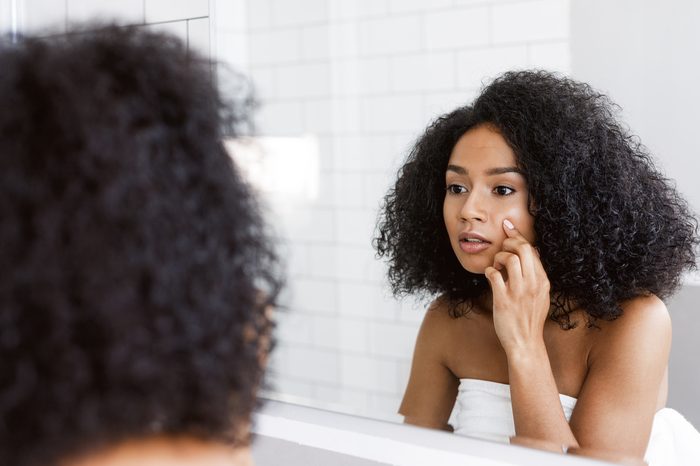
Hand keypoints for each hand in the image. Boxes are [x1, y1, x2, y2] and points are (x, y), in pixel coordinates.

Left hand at [484, 219, 550, 354]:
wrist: (525, 344)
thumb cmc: (529, 319)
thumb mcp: (541, 295)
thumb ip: (536, 275)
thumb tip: (532, 252)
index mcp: (543, 281)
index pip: (532, 249)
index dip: (518, 236)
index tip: (507, 227)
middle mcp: (533, 284)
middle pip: (522, 249)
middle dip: (508, 243)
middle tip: (501, 249)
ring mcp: (518, 292)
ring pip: (508, 258)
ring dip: (497, 257)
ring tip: (496, 266)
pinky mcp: (503, 300)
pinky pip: (493, 274)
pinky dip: (489, 271)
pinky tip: (490, 276)